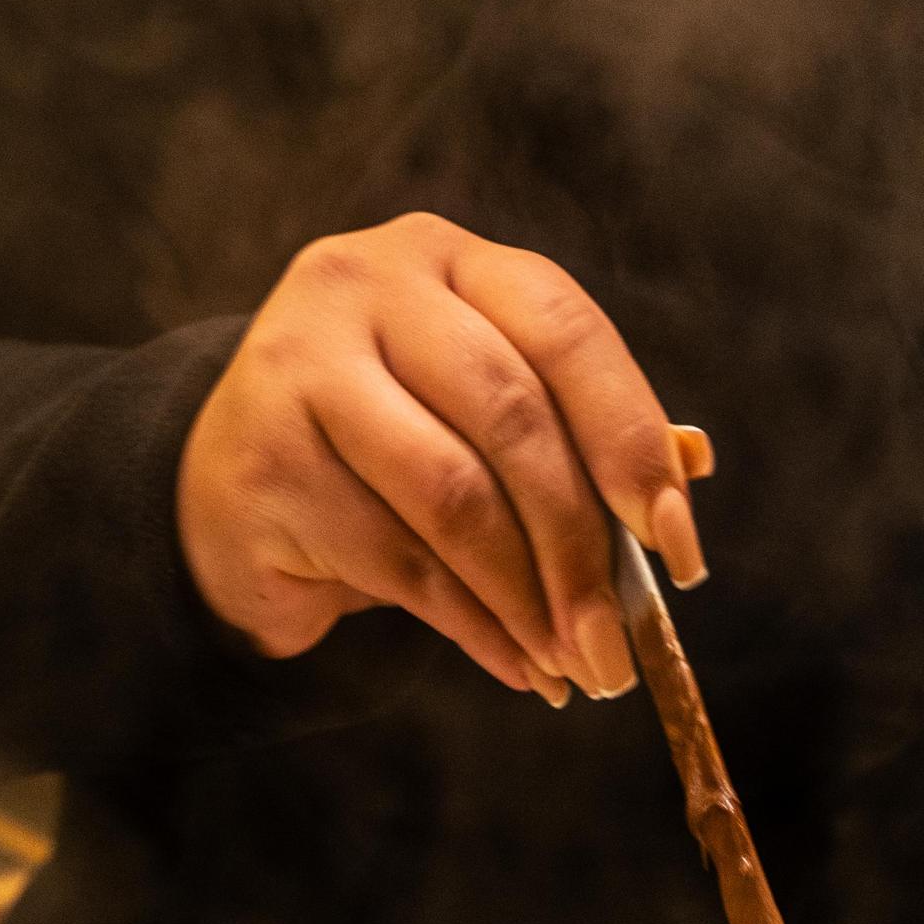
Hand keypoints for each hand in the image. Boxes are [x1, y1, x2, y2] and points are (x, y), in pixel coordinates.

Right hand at [175, 213, 714, 703]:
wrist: (232, 491)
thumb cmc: (386, 451)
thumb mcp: (483, 419)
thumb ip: (577, 427)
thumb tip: (691, 464)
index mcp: (445, 257)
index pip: (562, 327)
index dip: (631, 436)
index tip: (677, 543)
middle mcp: (367, 286)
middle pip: (512, 416)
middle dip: (581, 545)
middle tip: (621, 643)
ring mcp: (302, 365)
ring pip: (454, 496)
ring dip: (531, 599)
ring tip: (576, 665)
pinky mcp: (267, 461)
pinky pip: (400, 562)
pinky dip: (476, 628)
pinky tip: (518, 665)